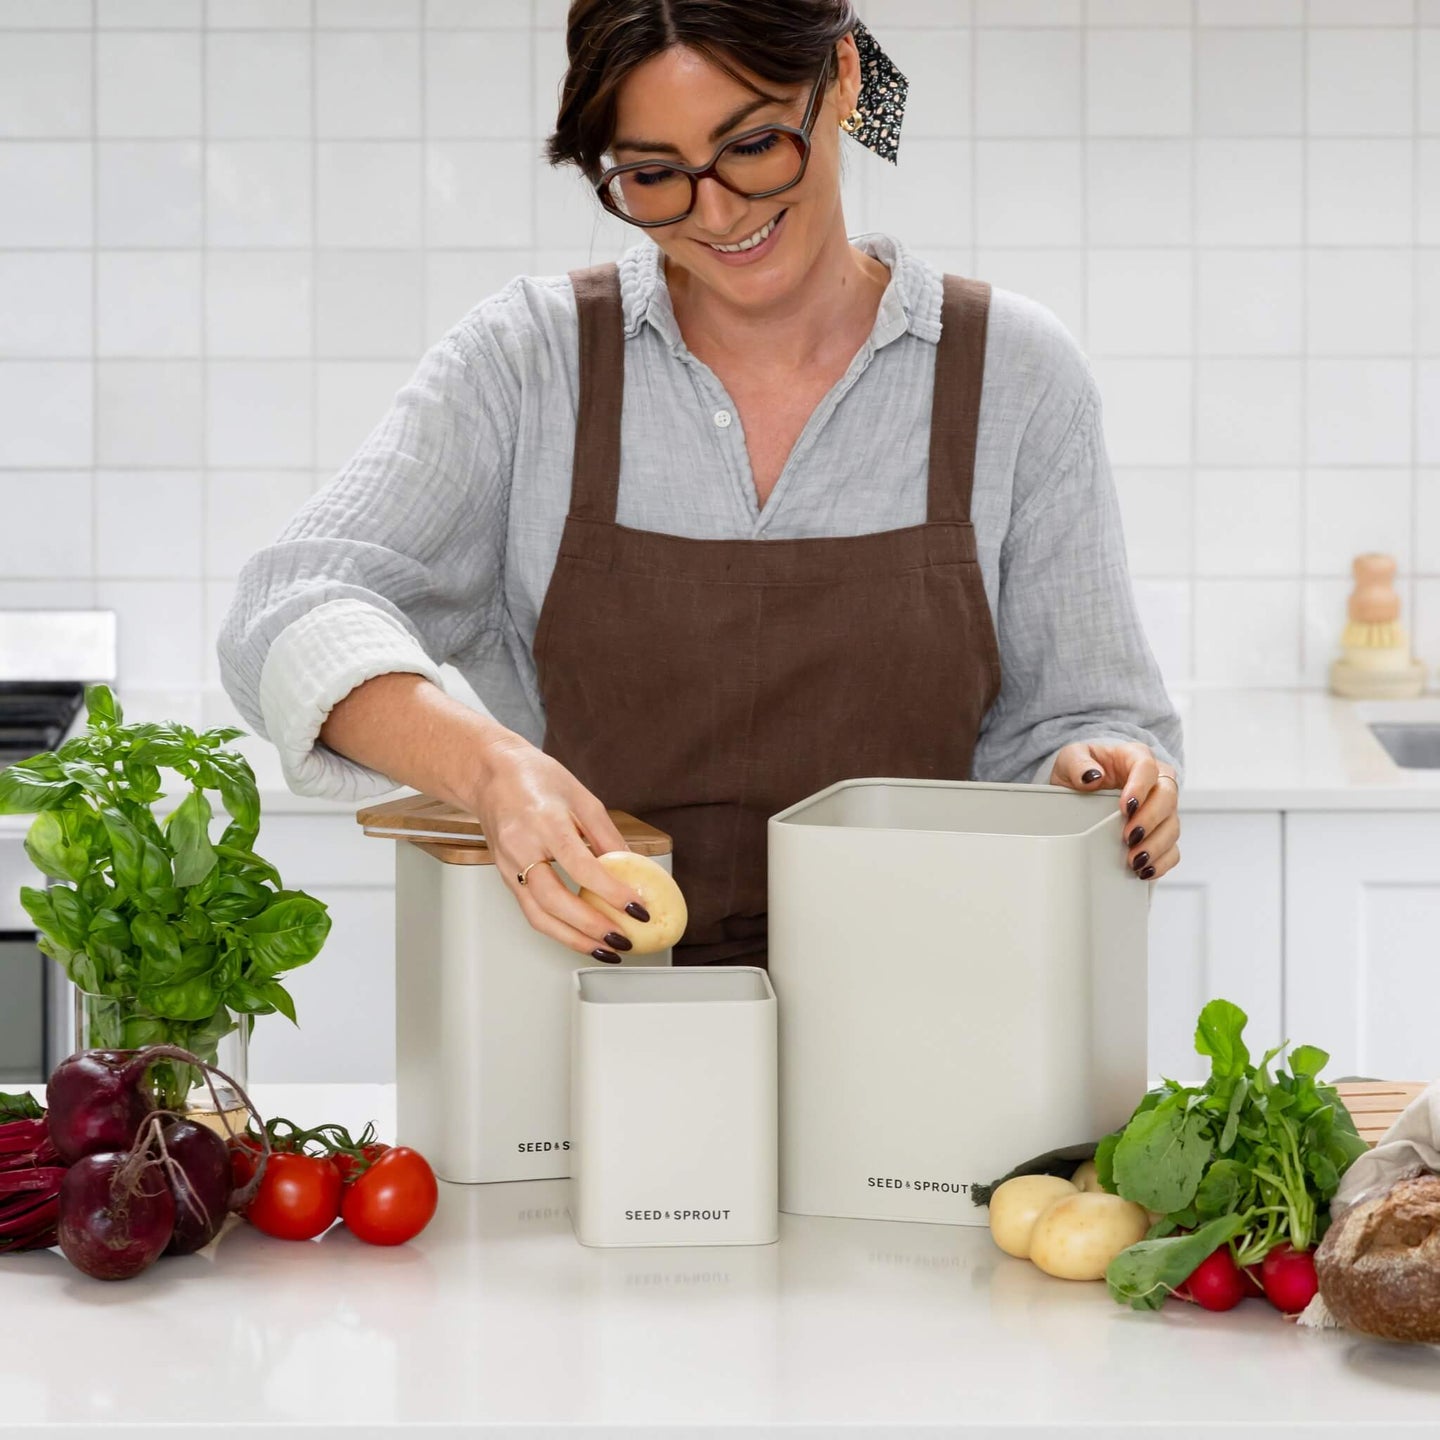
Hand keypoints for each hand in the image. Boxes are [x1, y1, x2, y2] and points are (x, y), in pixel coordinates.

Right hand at [466, 735, 649, 961]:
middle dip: (591, 926)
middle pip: (553, 900)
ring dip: (574, 939)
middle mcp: (521, 846)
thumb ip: (607, 835)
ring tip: (606, 950)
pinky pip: (531, 911)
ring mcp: (508, 865)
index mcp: (544, 821)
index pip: (579, 865)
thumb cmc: (536, 779)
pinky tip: (582, 937)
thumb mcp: (583, 797)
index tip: (637, 907)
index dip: (610, 891)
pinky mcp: (504, 877)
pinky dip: (559, 930)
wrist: (491, 775)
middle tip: (622, 938)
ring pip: (538, 915)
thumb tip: (635, 868)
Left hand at [1048, 740, 1179, 881]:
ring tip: (1135, 859)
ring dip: (1156, 845)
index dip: (1140, 787)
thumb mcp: (1070, 759)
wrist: (1081, 787)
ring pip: (1173, 825)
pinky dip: (1162, 861)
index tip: (1126, 807)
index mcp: (1135, 758)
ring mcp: (1161, 807)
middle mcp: (1155, 780)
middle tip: (1130, 836)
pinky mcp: (1160, 830)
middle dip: (1150, 819)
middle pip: (1168, 796)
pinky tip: (1145, 870)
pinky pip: (1172, 848)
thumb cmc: (1081, 769)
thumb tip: (1091, 777)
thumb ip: (1077, 763)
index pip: (1147, 767)